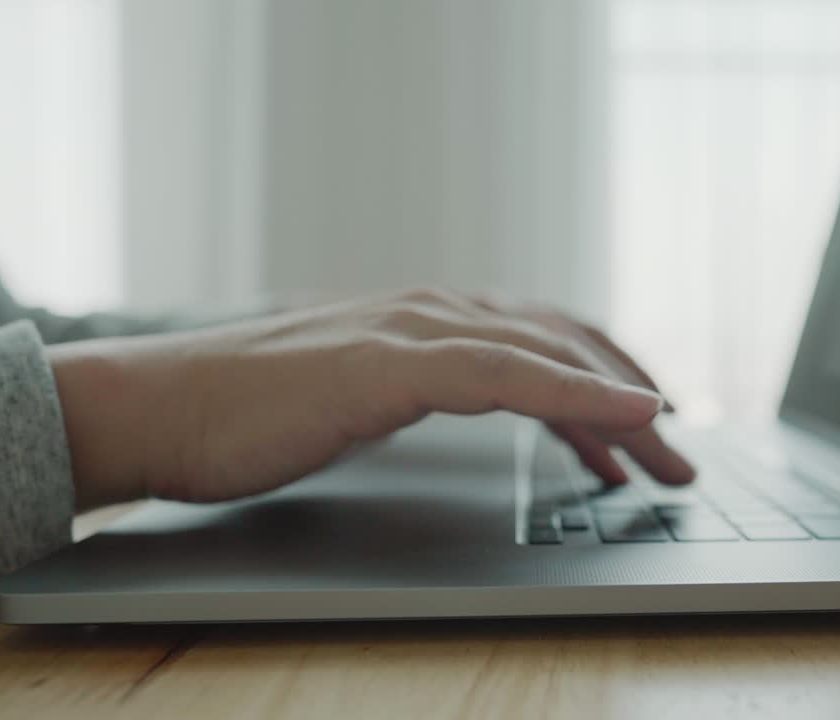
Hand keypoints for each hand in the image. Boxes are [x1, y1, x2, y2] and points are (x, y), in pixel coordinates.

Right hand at [49, 289, 694, 509]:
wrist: (162, 409)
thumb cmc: (255, 414)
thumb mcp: (365, 399)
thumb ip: (425, 390)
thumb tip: (481, 408)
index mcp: (429, 323)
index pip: (545, 345)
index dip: (606, 385)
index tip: (646, 432)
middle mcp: (433, 313)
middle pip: (565, 347)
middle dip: (630, 401)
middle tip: (677, 455)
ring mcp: (412, 332)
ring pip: (548, 357)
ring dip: (620, 404)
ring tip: (666, 450)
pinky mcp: (389, 364)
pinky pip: (507, 374)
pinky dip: (573, 393)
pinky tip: (621, 416)